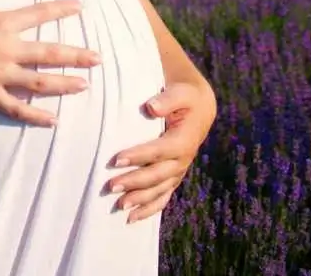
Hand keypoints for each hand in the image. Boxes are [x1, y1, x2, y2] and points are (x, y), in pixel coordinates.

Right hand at [0, 0, 100, 126]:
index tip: (80, 7)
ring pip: (39, 83)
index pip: (39, 13)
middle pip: (49, 53)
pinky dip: (34, 116)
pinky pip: (15, 108)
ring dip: (64, 84)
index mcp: (2, 23)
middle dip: (76, 55)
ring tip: (85, 86)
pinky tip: (52, 120)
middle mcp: (6, 50)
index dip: (61, 9)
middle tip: (98, 58)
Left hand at [105, 79, 216, 222]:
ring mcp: (178, 170)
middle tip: (111, 186)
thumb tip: (151, 108)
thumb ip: (168, 99)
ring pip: (159, 190)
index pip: (160, 151)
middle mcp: (183, 159)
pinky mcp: (173, 175)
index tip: (117, 159)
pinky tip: (133, 218)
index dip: (139, 156)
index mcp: (184, 140)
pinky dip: (149, 208)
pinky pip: (163, 196)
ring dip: (140, 199)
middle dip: (135, 182)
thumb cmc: (185, 96)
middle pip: (158, 175)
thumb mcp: (181, 92)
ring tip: (119, 206)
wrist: (198, 106)